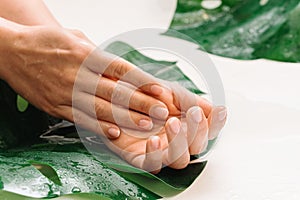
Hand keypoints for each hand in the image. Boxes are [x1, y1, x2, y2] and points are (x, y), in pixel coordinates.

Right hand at [1, 24, 169, 138]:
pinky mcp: (54, 106)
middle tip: (162, 112)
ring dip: (126, 119)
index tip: (161, 90)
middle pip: (115, 92)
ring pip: (100, 109)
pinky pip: (80, 119)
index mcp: (85, 54)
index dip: (143, 81)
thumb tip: (120, 68)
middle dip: (142, 103)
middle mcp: (77, 74)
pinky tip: (115, 133)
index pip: (121, 70)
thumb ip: (98, 54)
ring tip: (146, 126)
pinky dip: (98, 127)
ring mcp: (65, 93)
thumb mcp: (75, 37)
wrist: (11, 51)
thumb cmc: (46, 41)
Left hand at [103, 105, 226, 172]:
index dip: (216, 123)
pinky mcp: (139, 158)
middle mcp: (176, 143)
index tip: (220, 110)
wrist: (118, 97)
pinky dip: (154, 155)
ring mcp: (159, 152)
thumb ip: (189, 100)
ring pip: (178, 160)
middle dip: (198, 132)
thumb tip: (212, 109)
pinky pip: (150, 164)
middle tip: (193, 114)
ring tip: (172, 123)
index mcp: (186, 128)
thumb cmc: (146, 96)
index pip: (208, 131)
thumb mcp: (170, 92)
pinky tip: (153, 140)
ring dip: (179, 143)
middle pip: (196, 148)